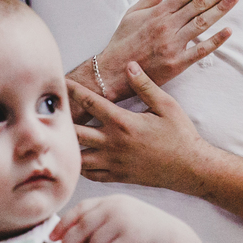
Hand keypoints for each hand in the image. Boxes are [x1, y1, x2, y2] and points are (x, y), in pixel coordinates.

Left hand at [50, 194, 192, 242]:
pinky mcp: (133, 240)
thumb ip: (96, 226)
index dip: (64, 223)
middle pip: (83, 226)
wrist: (172, 239)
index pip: (81, 209)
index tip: (53, 236)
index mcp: (110, 201)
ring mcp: (125, 223)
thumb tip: (67, 240)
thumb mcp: (118, 220)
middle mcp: (116, 208)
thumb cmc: (140, 231)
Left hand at [70, 62, 205, 189]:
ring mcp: (113, 163)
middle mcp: (114, 144)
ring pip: (79, 157)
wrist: (191, 168)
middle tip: (51, 113)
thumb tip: (130, 66)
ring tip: (62, 137)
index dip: (73, 90)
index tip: (61, 82)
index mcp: (123, 123)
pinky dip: (81, 166)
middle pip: (75, 132)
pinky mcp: (118, 177)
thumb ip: (145, 85)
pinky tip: (81, 157)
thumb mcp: (166, 105)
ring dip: (70, 147)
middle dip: (62, 122)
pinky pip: (91, 174)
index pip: (90, 103)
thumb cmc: (180, 135)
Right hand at [86, 0, 241, 106]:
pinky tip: (228, 31)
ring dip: (222, 8)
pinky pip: (200, 51)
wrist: (114, 71)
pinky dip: (215, 41)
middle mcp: (167, 25)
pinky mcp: (176, 63)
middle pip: (200, 3)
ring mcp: (173, 44)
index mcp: (158, 12)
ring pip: (202, 22)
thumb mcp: (133, 12)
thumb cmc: (123, 42)